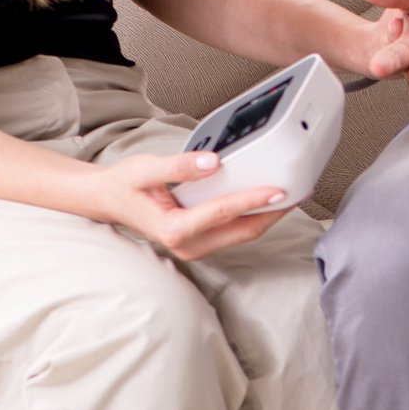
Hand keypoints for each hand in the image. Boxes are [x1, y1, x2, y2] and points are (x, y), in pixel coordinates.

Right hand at [93, 151, 291, 260]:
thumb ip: (179, 166)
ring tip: (290, 195)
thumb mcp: (145, 169)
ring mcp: (195, 247)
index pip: (224, 213)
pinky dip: (252, 216)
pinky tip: (265, 201)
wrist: (109, 200)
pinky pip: (233, 232)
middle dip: (272, 213)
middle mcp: (187, 245)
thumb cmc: (125, 185)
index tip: (279, 189)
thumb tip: (212, 162)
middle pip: (241, 231)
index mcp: (174, 230)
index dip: (253, 199)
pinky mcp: (199, 242)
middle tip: (299, 192)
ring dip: (266, 217)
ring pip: (241, 235)